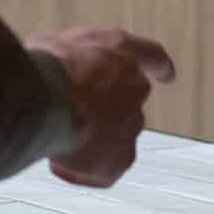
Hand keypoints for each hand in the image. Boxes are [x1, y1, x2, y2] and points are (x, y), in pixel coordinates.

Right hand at [24, 27, 175, 187]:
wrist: (47, 100)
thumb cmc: (46, 68)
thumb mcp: (52, 43)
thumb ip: (66, 57)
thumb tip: (55, 69)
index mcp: (122, 54)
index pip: (151, 56)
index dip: (158, 65)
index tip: (168, 74)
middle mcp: (135, 89)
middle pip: (124, 105)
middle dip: (100, 111)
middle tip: (67, 113)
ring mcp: (131, 126)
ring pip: (112, 139)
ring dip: (88, 140)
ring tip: (57, 137)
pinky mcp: (119, 160)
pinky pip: (102, 171)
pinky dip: (81, 170)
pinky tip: (58, 161)